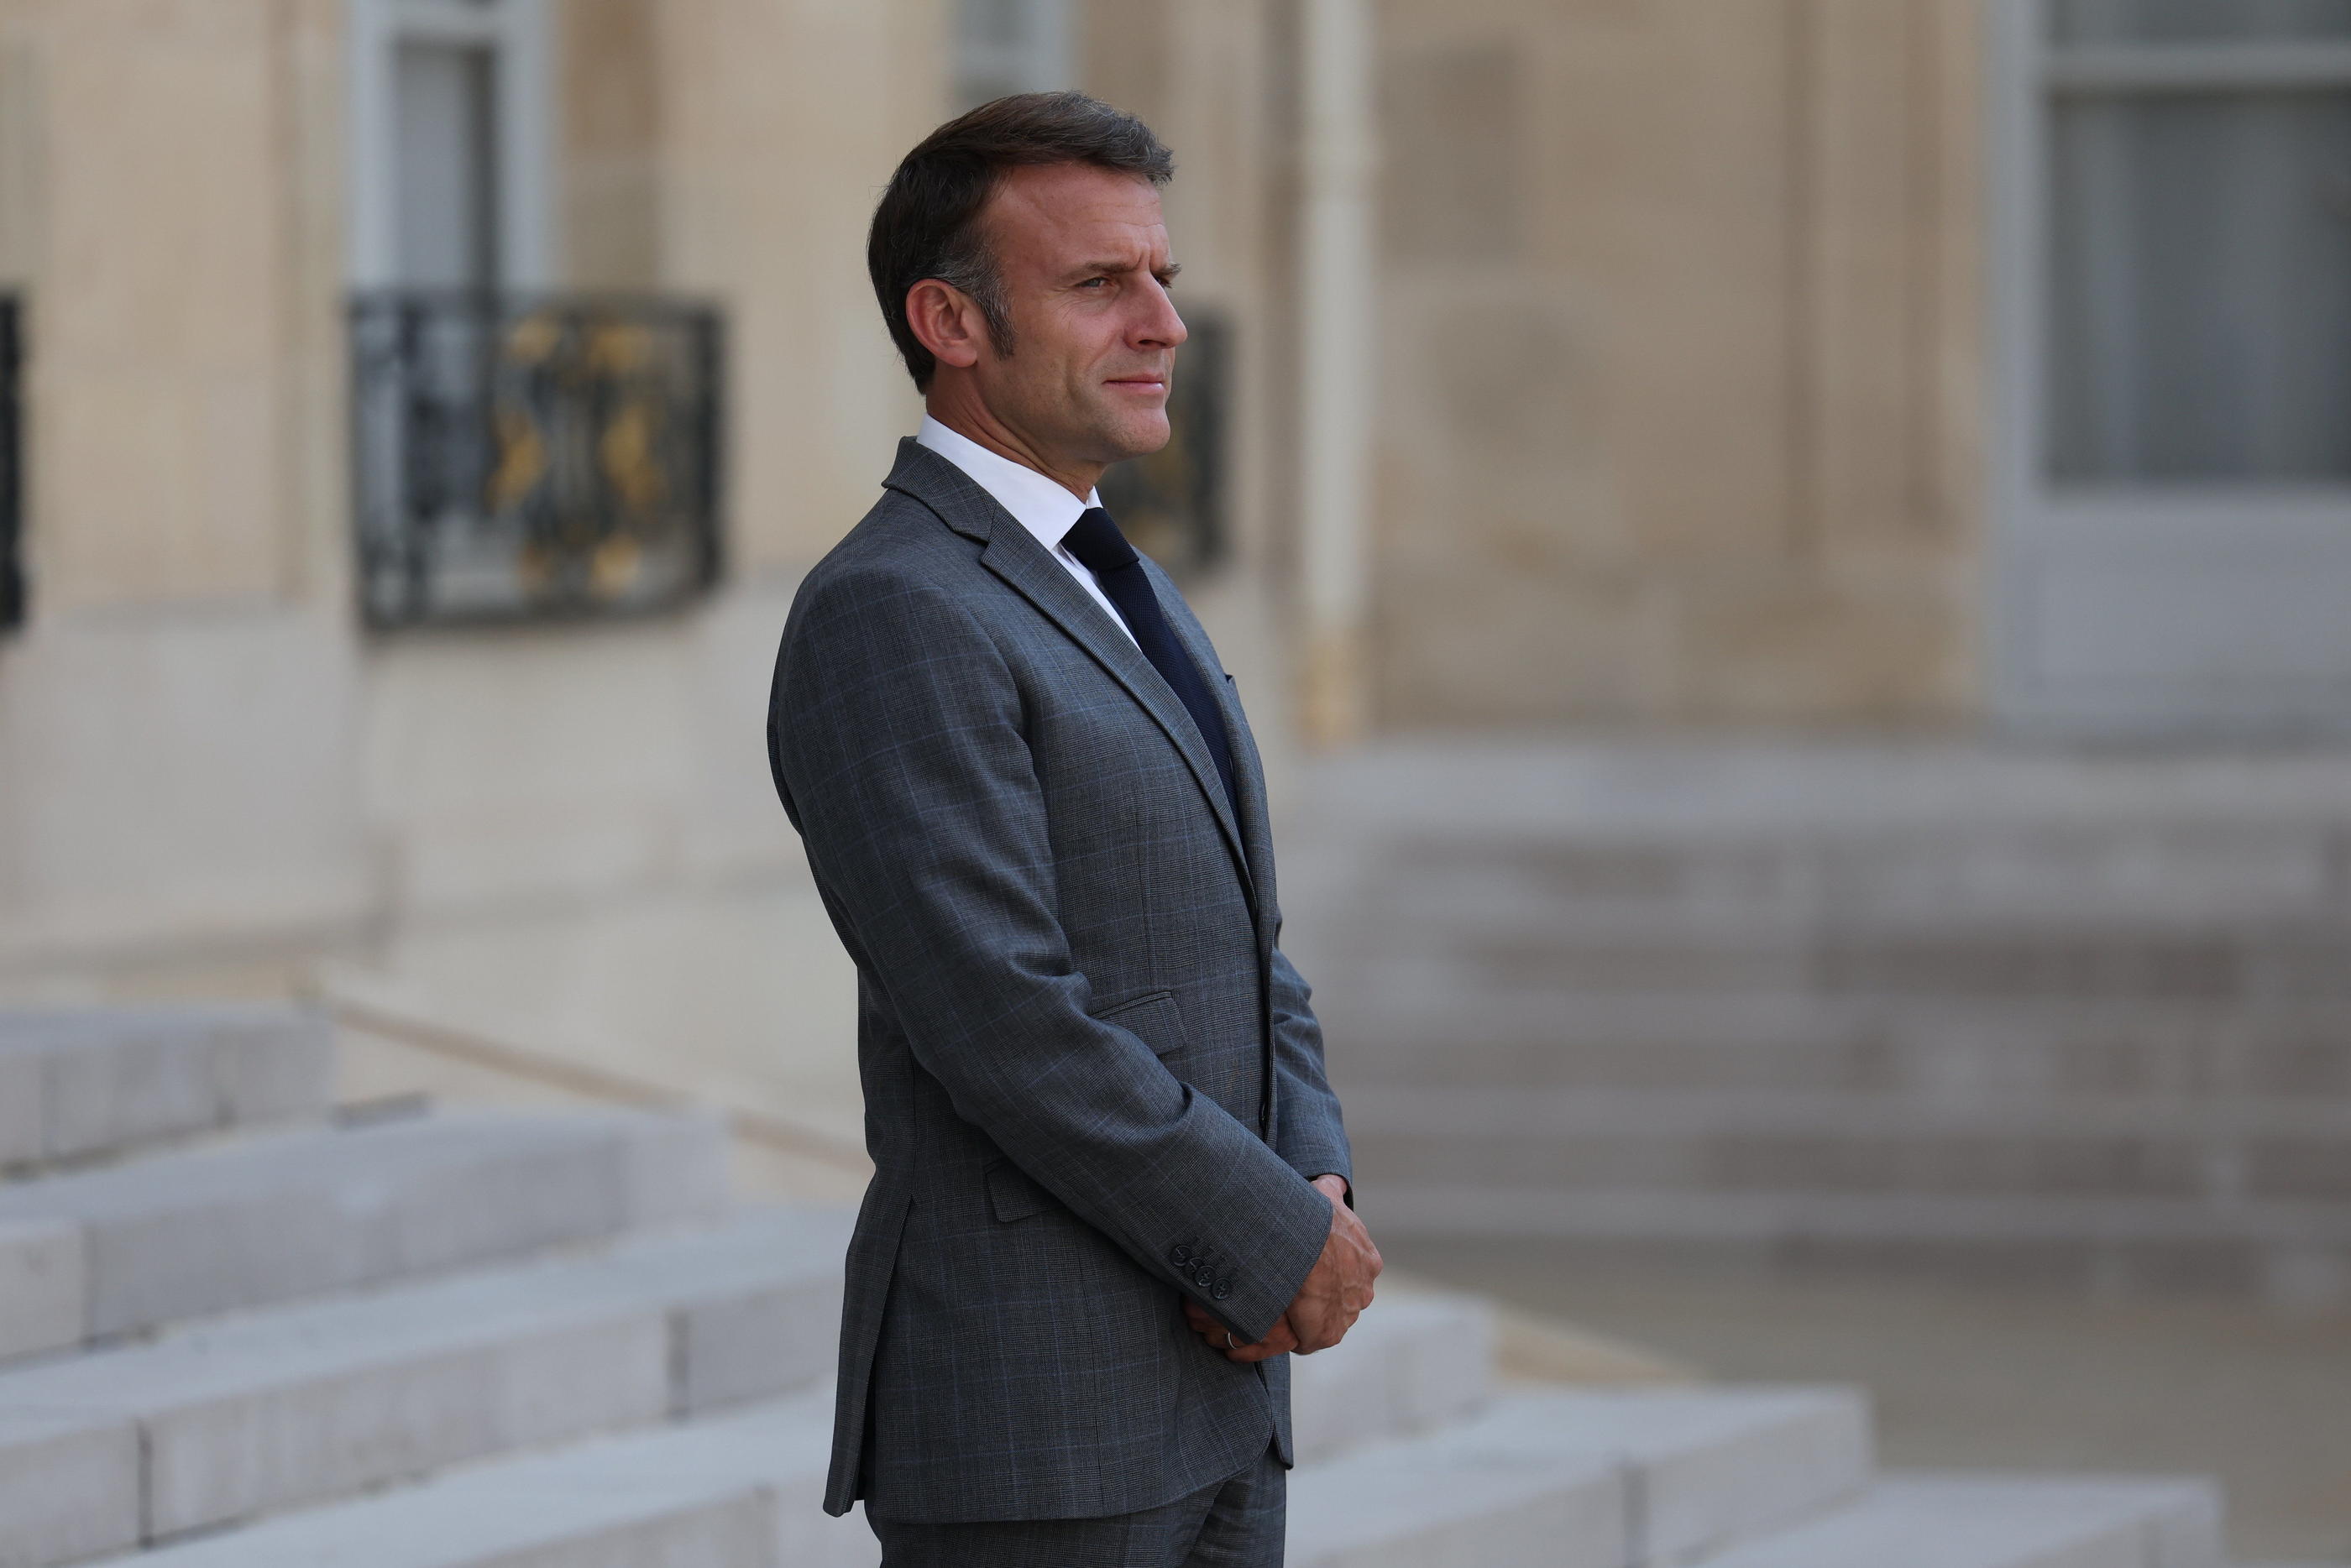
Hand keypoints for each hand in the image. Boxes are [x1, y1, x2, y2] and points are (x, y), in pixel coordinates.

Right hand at [1180, 1175, 1378, 1361]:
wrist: (1307, 1242)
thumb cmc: (1314, 1216)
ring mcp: (1347, 1313)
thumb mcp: (1326, 1195)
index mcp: (1367, 1260)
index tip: (1307, 1269)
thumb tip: (1333, 1182)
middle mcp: (1363, 1290)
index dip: (1327, 1272)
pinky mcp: (1328, 1332)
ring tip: (1281, 1306)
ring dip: (1307, 1316)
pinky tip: (1276, 1322)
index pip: (1349, 1273)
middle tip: (1292, 1287)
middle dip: (1321, 1296)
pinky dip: (1294, 1334)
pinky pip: (1310, 1339)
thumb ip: (1332, 1190)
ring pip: (1326, 1320)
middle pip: (1340, 1299)